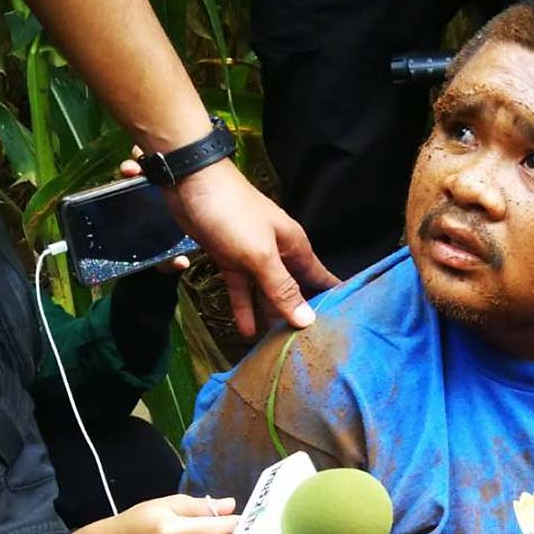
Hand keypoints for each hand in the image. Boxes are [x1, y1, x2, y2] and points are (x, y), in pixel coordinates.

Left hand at [120, 153, 338, 335]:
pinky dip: (244, 307)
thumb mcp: (261, 254)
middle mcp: (280, 253)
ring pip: (268, 292)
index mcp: (296, 247)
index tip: (342, 330)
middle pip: (296, 289)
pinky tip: (247, 331)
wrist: (190, 184)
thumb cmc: (233, 214)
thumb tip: (308, 320)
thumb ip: (282, 288)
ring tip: (277, 348)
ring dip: (271, 315)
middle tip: (307, 348)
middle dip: (301, 315)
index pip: (322, 278)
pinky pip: (242, 289)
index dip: (333, 301)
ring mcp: (254, 257)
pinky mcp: (230, 260)